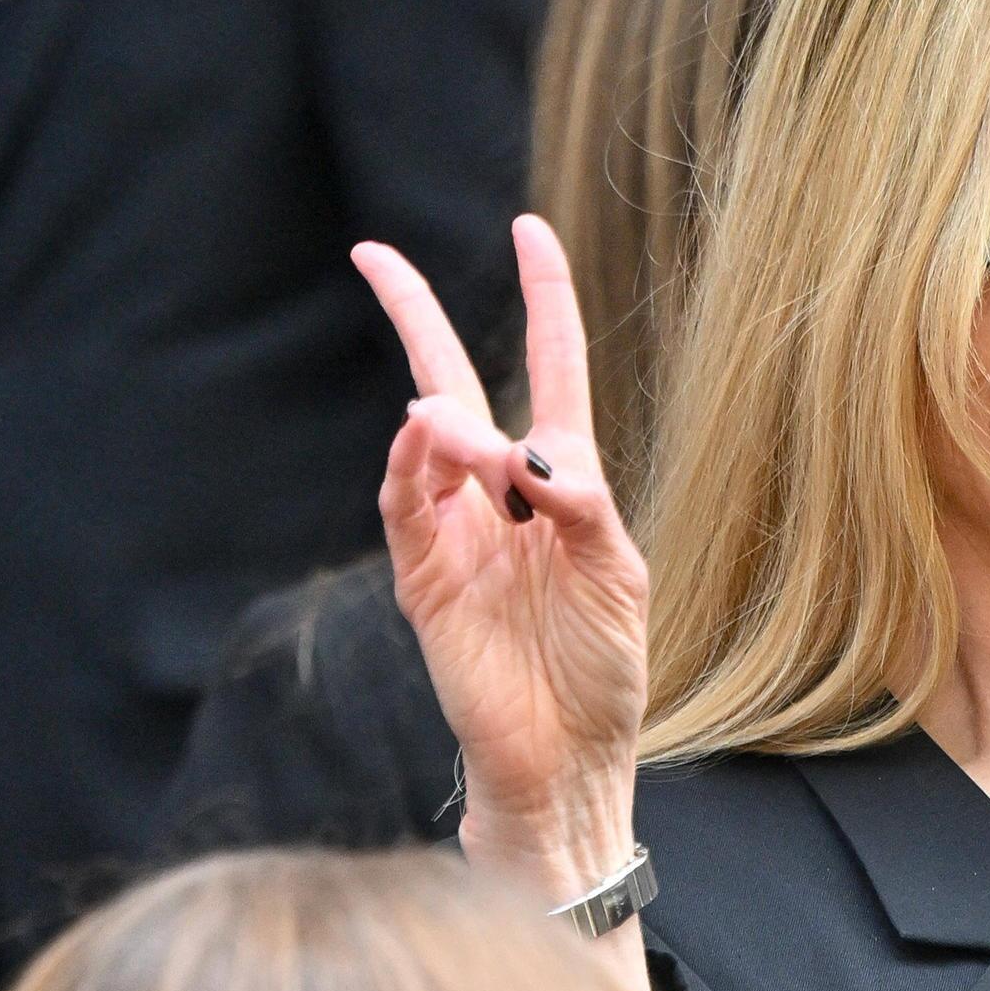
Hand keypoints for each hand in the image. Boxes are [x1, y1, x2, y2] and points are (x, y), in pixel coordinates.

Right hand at [359, 217, 646, 902]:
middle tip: (371, 253)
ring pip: (429, 444)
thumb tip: (523, 450)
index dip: (544, 303)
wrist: (569, 759)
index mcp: (566, 487)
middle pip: (454, 387)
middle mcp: (503, 499)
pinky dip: (412, 469)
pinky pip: (406, 506)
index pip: (552, 372)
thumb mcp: (617, 575)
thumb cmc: (604, 672)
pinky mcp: (426, 579)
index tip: (529, 231)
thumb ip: (580, 504)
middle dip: (415, 320)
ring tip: (450, 421)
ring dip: (443, 423)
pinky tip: (422, 441)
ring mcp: (458, 535)